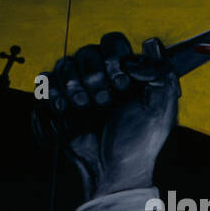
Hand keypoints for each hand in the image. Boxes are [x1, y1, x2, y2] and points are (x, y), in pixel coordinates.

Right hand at [35, 33, 178, 199]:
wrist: (114, 169)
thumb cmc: (141, 140)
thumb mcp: (162, 107)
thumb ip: (162, 72)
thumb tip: (148, 45)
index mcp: (128, 73)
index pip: (113, 42)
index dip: (115, 57)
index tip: (123, 83)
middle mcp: (103, 76)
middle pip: (87, 51)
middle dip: (95, 75)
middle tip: (105, 100)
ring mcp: (80, 87)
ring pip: (65, 63)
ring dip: (75, 85)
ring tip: (87, 107)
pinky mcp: (60, 100)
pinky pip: (46, 81)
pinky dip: (55, 92)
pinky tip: (67, 109)